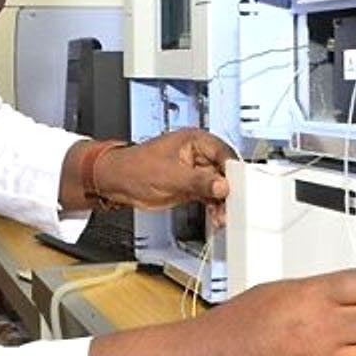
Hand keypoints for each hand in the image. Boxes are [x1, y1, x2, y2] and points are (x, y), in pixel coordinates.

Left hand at [95, 129, 234, 225]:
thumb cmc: (134, 168)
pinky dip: (214, 206)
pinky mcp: (190, 186)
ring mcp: (194, 171)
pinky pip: (209, 195)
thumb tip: (222, 184)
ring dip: (222, 201)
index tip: (239, 187)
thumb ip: (199, 181)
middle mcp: (197, 154)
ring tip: (223, 214)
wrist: (116, 182)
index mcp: (194, 141)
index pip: (224, 153)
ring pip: (218, 185)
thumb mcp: (171, 175)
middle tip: (233, 204)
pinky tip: (216, 215)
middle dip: (229, 189)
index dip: (233, 171)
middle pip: (224, 171)